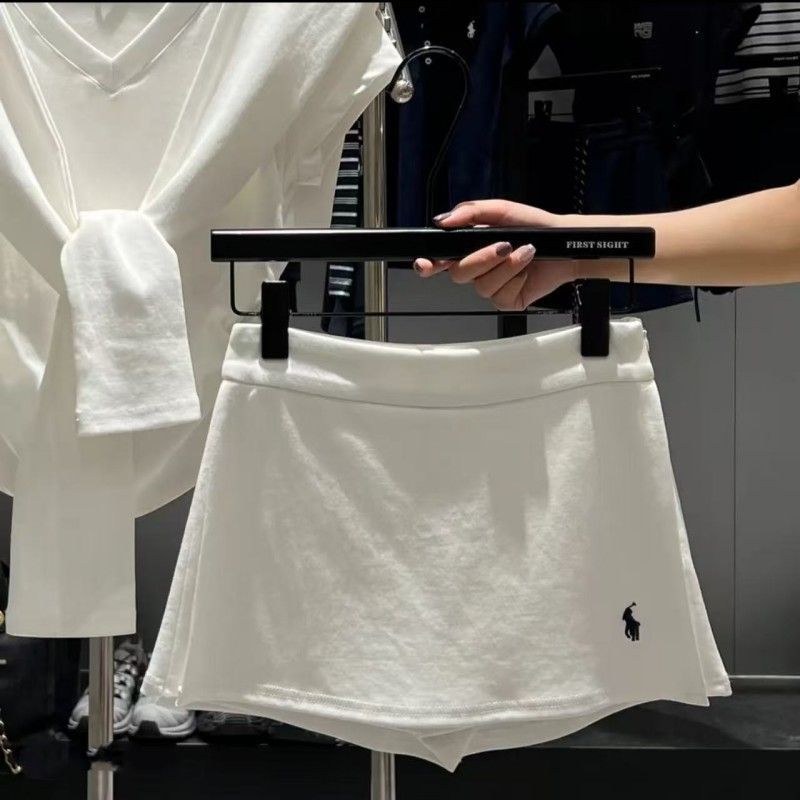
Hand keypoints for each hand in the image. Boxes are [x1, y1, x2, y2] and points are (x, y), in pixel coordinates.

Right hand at [413, 200, 575, 310]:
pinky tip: (526, 270)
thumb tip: (443, 220)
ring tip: (525, 253)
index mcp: (468, 248)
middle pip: (459, 274)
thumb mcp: (501, 210)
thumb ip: (471, 212)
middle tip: (503, 246)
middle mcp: (476, 270)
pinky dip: (515, 281)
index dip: (428, 265)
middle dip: (481, 259)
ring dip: (506, 268)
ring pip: (481, 287)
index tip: (426, 264)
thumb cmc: (534, 225)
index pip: (438, 260)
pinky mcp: (507, 301)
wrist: (564, 241)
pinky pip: (500, 298)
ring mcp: (491, 287)